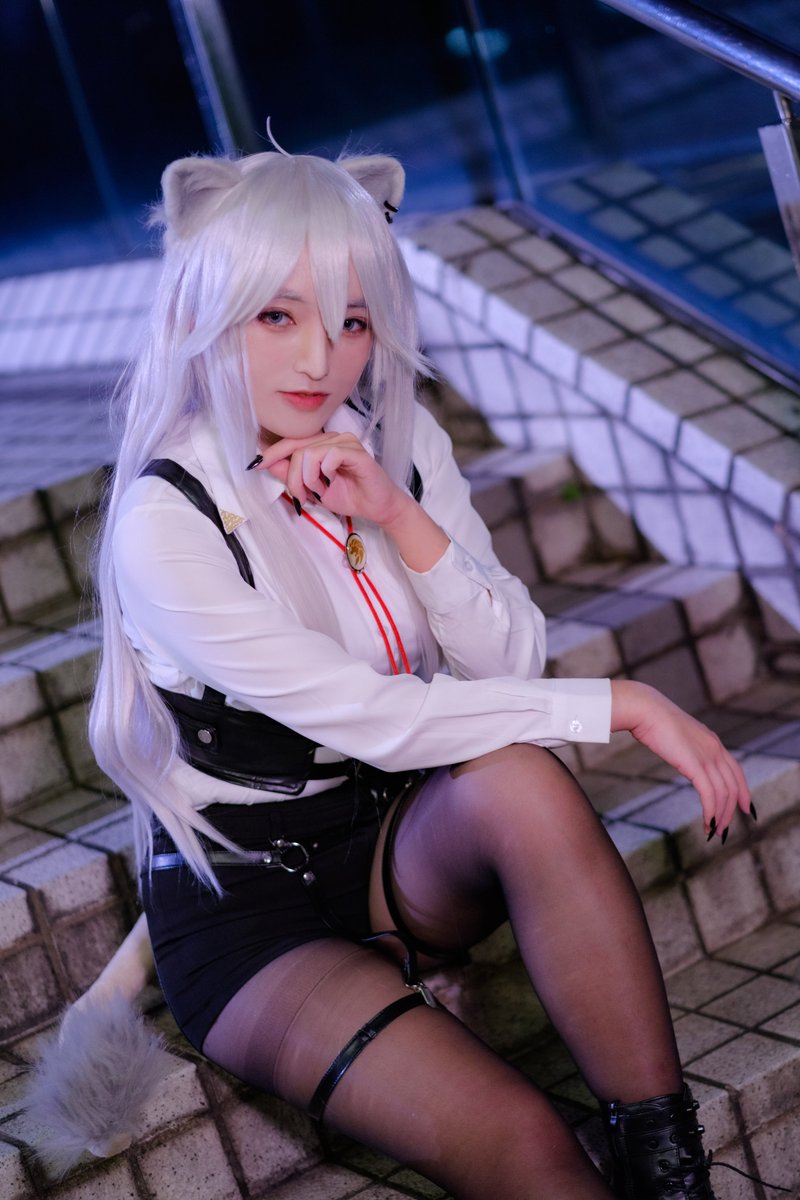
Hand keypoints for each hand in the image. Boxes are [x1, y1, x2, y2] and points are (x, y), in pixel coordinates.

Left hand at [256, 432, 450, 571]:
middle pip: (297, 448)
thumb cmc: (350, 496)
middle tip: (300, 496)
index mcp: (322, 444)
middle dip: (292, 476)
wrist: (378, 508)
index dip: (272, 452)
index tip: (256, 465)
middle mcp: (333, 438)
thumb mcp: (313, 489)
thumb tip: (267, 464)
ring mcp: (345, 442)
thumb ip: (292, 475)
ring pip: (310, 453)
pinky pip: (329, 455)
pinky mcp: (356, 452)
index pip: (291, 442)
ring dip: (307, 478)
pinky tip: (330, 483)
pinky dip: (323, 472)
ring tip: (317, 492)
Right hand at [610, 680, 750, 838]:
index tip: (745, 808)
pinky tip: (708, 823)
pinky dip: (711, 811)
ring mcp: (707, 756)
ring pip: (723, 794)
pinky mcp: (695, 764)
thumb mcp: (677, 735)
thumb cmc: (653, 721)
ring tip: (712, 832)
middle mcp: (715, 749)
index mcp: (713, 742)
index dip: (744, 791)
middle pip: (733, 787)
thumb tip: (681, 756)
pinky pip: (710, 794)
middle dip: (731, 812)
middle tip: (723, 830)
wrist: (645, 710)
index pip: (736, 771)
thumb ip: (686, 747)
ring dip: (720, 816)